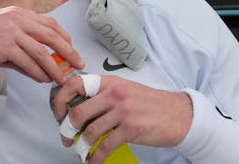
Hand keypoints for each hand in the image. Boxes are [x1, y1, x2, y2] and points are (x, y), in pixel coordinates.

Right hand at [0, 6, 83, 84]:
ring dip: (55, 67)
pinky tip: (44, 80)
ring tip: (62, 78)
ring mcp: (12, 31)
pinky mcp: (5, 46)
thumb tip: (41, 68)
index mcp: (19, 13)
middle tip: (79, 64)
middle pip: (52, 36)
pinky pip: (29, 62)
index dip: (64, 37)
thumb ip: (22, 50)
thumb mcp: (3, 40)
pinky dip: (39, 73)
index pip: (49, 24)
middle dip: (69, 51)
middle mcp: (18, 19)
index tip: (72, 49)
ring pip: (42, 51)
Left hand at [52, 75, 192, 163]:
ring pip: (90, 131)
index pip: (76, 83)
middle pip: (79, 111)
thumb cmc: (151, 104)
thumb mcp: (125, 90)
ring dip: (81, 145)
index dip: (61, 98)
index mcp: (110, 82)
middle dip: (67, 128)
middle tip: (66, 136)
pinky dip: (95, 157)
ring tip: (79, 150)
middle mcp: (115, 93)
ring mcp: (123, 111)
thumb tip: (78, 107)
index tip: (58, 112)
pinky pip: (105, 146)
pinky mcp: (131, 129)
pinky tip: (93, 161)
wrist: (179, 114)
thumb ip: (103, 95)